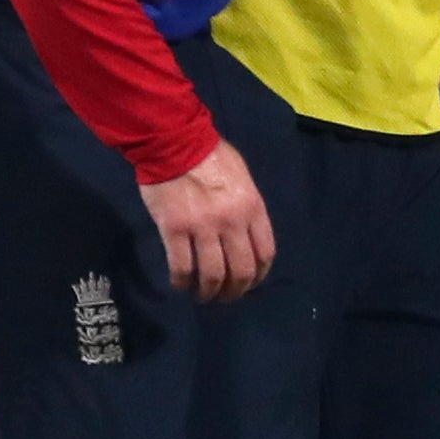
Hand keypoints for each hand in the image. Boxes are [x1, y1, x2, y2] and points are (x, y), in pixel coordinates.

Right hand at [144, 139, 275, 301]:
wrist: (174, 142)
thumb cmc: (209, 155)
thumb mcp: (242, 177)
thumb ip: (247, 207)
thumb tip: (246, 233)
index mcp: (252, 208)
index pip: (264, 253)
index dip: (258, 276)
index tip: (248, 283)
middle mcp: (232, 222)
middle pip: (240, 271)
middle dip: (234, 291)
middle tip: (224, 296)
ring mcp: (203, 228)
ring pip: (212, 275)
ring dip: (208, 293)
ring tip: (202, 296)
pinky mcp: (175, 230)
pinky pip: (182, 267)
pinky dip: (182, 282)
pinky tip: (180, 285)